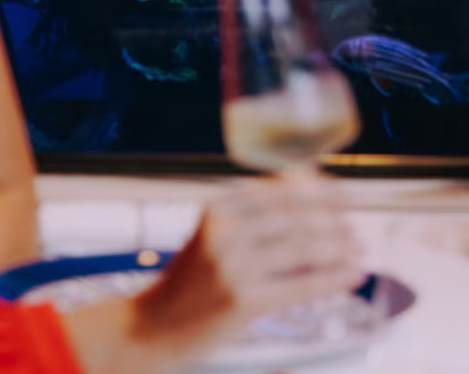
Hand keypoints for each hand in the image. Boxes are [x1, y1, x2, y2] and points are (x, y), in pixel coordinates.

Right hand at [134, 171, 361, 363]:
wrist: (155, 323)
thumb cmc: (190, 280)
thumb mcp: (212, 238)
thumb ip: (251, 221)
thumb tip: (307, 201)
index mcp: (217, 209)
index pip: (276, 191)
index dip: (315, 190)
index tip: (342, 192)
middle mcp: (224, 231)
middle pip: (293, 217)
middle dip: (332, 217)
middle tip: (357, 220)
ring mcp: (234, 266)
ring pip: (302, 249)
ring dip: (337, 246)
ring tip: (359, 246)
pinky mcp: (245, 301)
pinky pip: (301, 286)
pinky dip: (332, 279)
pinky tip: (352, 274)